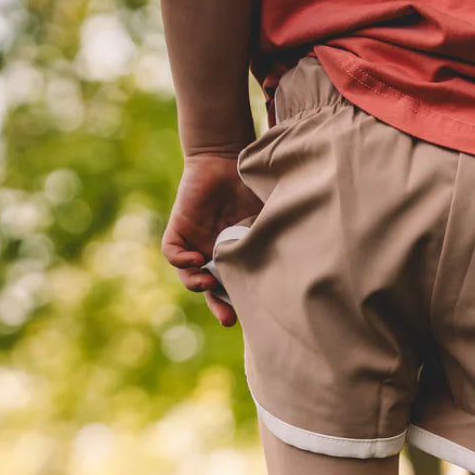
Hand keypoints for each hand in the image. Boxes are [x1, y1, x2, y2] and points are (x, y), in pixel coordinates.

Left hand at [161, 152, 262, 327]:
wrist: (231, 156)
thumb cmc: (255, 185)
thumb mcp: (269, 219)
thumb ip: (275, 240)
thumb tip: (302, 265)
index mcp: (235, 254)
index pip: (233, 286)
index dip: (238, 303)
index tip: (250, 316)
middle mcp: (213, 252)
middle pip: (210, 289)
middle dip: (217, 305)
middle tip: (228, 318)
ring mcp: (195, 241)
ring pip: (188, 275)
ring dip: (196, 284)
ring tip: (208, 283)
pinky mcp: (179, 228)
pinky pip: (172, 253)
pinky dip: (181, 261)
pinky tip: (196, 261)